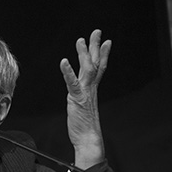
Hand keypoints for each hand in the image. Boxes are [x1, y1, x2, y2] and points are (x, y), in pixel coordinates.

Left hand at [59, 29, 111, 168]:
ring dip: (83, 53)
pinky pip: (73, 83)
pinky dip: (68, 71)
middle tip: (97, 31)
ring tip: (81, 40)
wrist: (89, 139)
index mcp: (91, 89)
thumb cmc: (84, 126)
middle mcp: (90, 88)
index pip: (99, 68)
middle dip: (96, 46)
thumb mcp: (82, 107)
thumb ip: (81, 97)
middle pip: (96, 63)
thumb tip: (80, 93)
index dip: (103, 54)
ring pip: (87, 69)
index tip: (106, 41)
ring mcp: (85, 93)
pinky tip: (64, 61)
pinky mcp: (77, 99)